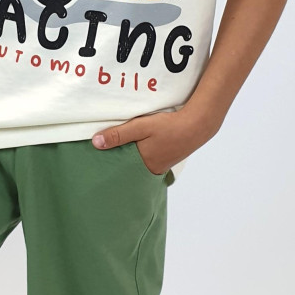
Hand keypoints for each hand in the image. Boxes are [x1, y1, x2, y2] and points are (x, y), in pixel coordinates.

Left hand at [91, 104, 218, 175]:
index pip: (120, 169)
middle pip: (130, 168)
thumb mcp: (140, 126)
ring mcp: (161, 165)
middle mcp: (152, 169)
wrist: (198, 124)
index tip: (97, 161)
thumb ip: (119, 135)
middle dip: (119, 162)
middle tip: (104, 157)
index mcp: (144, 164)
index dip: (109, 164)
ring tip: (118, 151)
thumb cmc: (169, 126)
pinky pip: (149, 160)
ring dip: (131, 157)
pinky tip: (139, 147)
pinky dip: (142, 155)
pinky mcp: (167, 159)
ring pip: (140, 163)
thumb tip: (96, 143)